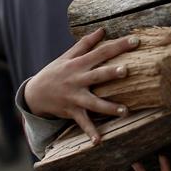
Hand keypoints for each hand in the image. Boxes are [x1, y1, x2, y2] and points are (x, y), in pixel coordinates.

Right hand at [24, 28, 137, 143]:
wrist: (34, 94)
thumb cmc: (55, 72)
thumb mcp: (67, 56)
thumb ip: (85, 43)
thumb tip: (103, 29)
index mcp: (78, 64)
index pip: (101, 52)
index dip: (118, 46)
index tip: (136, 40)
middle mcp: (77, 80)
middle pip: (97, 75)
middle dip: (111, 73)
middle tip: (126, 70)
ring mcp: (75, 97)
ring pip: (93, 103)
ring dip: (108, 107)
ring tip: (125, 111)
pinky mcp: (72, 111)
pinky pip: (83, 123)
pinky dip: (90, 132)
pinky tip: (98, 141)